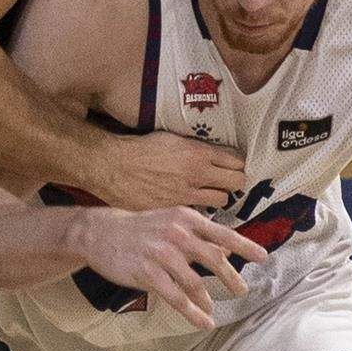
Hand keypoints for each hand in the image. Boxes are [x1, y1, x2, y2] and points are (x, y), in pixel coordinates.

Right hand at [69, 207, 269, 330]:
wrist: (101, 232)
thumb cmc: (141, 228)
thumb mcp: (172, 222)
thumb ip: (199, 234)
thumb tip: (226, 248)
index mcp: (186, 219)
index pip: (222, 233)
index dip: (244, 246)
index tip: (263, 258)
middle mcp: (176, 234)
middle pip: (213, 259)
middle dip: (231, 278)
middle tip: (242, 290)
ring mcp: (161, 254)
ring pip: (194, 283)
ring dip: (207, 300)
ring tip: (213, 311)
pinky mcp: (147, 273)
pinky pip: (175, 297)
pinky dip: (192, 312)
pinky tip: (201, 321)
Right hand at [92, 130, 248, 211]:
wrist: (113, 166)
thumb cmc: (139, 149)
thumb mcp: (172, 139)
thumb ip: (195, 148)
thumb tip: (213, 154)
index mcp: (197, 152)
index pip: (237, 160)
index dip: (238, 162)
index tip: (234, 164)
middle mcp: (197, 173)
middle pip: (237, 181)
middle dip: (235, 180)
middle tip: (228, 180)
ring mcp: (187, 193)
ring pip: (222, 200)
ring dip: (220, 196)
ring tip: (211, 192)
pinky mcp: (176, 209)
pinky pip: (200, 211)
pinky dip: (200, 208)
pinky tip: (192, 202)